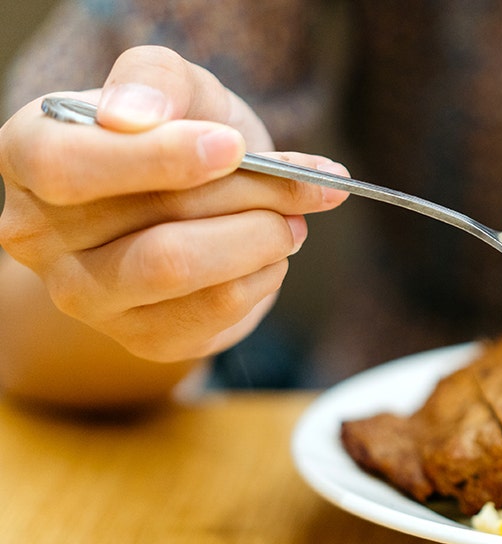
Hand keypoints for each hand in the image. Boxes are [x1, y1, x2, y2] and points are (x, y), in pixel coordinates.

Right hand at [0, 46, 348, 362]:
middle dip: (249, 193)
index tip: (233, 146)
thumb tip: (137, 112)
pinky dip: (264, 274)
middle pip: (155, 217)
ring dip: (262, 236)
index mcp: (28, 155)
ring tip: (291, 218)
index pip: (71, 167)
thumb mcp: (176, 86)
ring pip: (184, 269)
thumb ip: (157, 79)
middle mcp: (37, 235)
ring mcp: (84, 296)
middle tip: (306, 180)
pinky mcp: (142, 339)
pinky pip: (216, 309)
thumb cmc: (180, 134)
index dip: (160, 157)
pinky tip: (270, 253)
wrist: (199, 202)